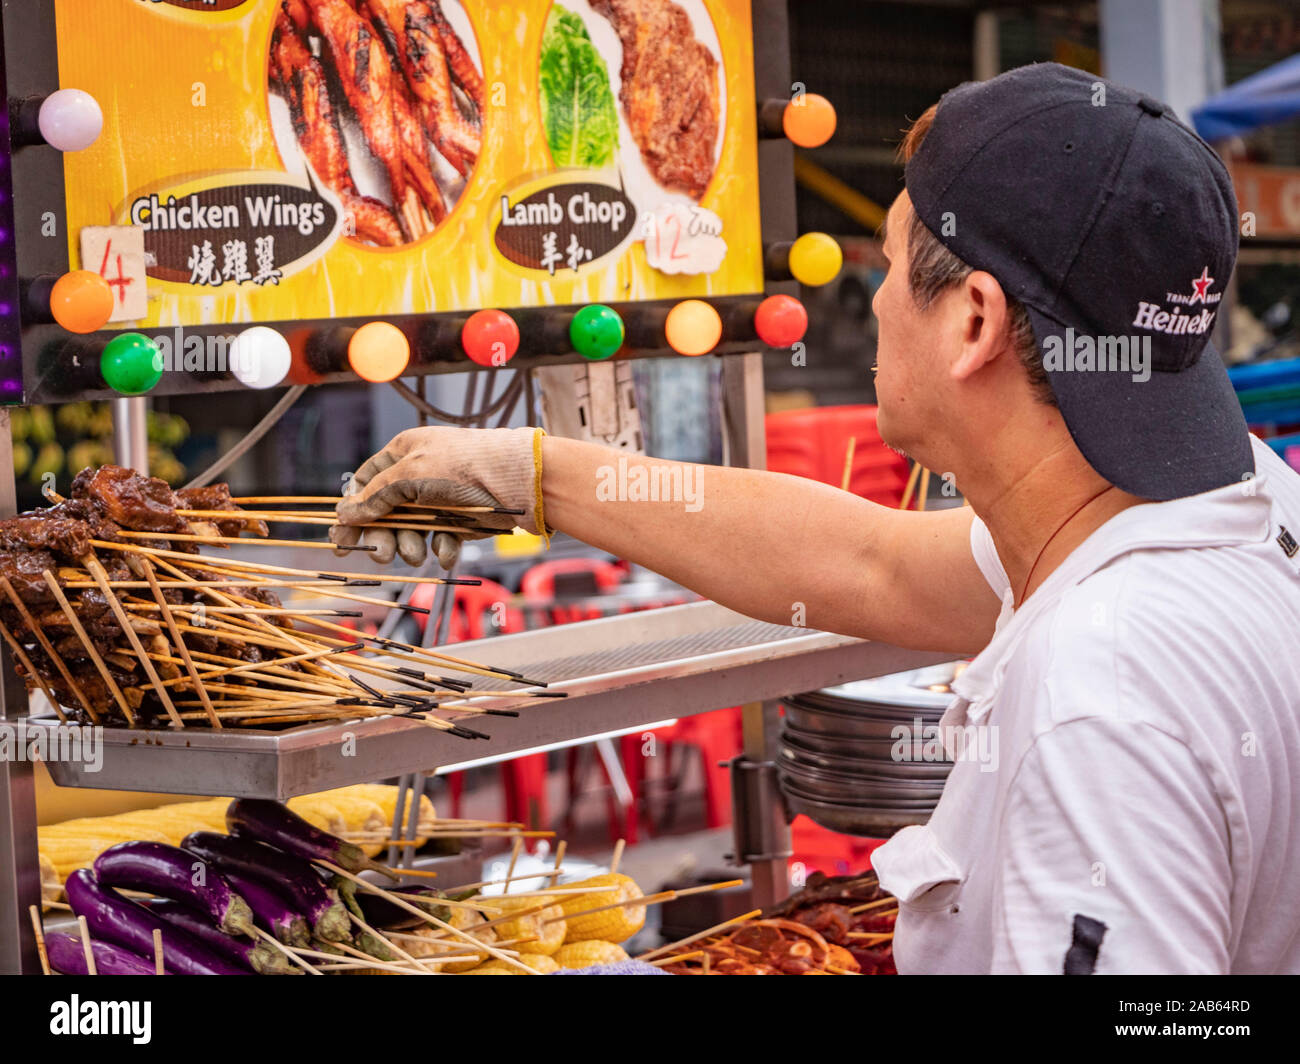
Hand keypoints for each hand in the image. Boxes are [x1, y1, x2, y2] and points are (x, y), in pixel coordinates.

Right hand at [330, 426, 544, 566]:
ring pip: (412, 530)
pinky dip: (441, 548)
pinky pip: (441, 538)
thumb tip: (344, 513)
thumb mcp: (411, 475)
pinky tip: (445, 553)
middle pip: (386, 512)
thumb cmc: (463, 466)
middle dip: (383, 535)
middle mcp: (420, 475)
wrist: (518, 480)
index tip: (343, 539)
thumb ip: (376, 495)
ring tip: (416, 553)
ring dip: (409, 545)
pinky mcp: (462, 519)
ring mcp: (441, 498)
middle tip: (382, 554)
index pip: (366, 483)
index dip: (353, 511)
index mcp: (404, 452)